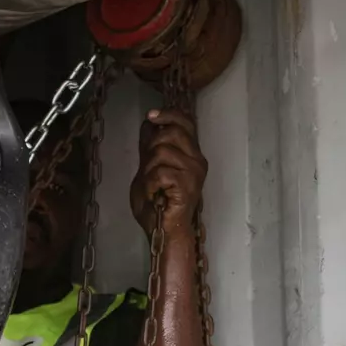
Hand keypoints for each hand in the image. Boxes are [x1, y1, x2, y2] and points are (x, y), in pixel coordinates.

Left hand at [130, 109, 206, 236]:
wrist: (164, 231)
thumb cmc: (157, 205)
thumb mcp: (148, 170)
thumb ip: (150, 149)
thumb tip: (149, 124)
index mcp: (190, 154)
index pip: (186, 122)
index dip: (169, 114)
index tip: (151, 116)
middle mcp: (196, 160)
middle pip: (171, 132)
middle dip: (151, 147)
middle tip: (149, 169)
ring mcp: (194, 172)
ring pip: (162, 151)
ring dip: (148, 170)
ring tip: (152, 187)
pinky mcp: (188, 185)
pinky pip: (160, 172)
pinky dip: (150, 184)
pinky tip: (154, 194)